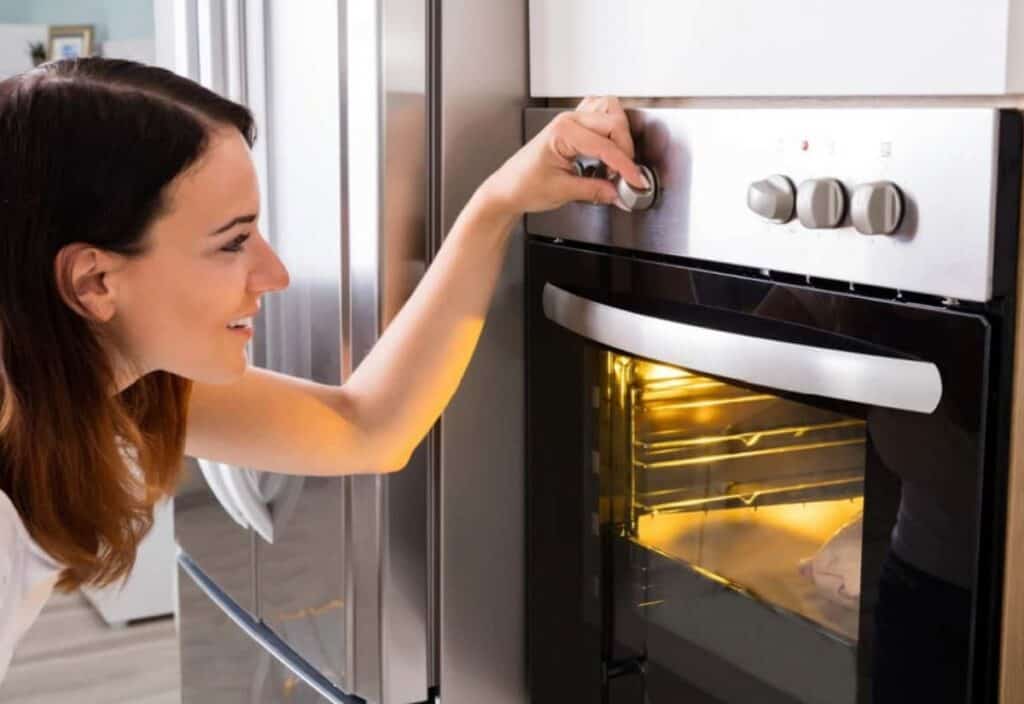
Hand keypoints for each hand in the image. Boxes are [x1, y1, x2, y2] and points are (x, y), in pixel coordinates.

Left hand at [477, 96, 648, 217]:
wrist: (507, 189)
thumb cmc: (523, 186)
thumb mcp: (562, 191)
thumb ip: (595, 191)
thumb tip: (619, 193)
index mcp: (563, 131)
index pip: (605, 146)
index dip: (625, 166)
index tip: (636, 181)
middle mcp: (568, 120)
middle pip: (614, 123)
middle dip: (625, 150)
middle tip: (625, 176)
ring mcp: (570, 121)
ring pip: (610, 112)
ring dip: (620, 134)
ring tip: (618, 161)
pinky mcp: (572, 127)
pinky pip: (600, 116)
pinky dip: (611, 129)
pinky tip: (611, 148)